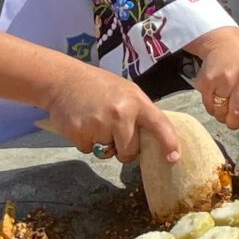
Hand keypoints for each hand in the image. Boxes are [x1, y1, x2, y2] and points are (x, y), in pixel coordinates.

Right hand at [43, 66, 180, 165]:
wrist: (64, 80)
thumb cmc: (100, 87)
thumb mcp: (127, 92)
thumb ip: (140, 113)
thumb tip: (154, 139)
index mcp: (137, 102)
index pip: (159, 124)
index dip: (169, 142)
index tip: (174, 157)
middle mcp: (120, 113)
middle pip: (130, 151)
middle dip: (125, 149)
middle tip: (114, 131)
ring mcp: (99, 124)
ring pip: (107, 153)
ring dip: (103, 144)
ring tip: (96, 122)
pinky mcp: (79, 133)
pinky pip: (88, 150)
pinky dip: (86, 141)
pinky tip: (82, 123)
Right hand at [178, 25, 238, 130]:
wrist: (223, 44)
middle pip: (238, 112)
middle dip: (235, 123)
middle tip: (234, 121)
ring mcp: (225, 78)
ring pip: (221, 112)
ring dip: (222, 116)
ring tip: (225, 108)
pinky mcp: (207, 81)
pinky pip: (209, 106)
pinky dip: (212, 109)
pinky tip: (216, 100)